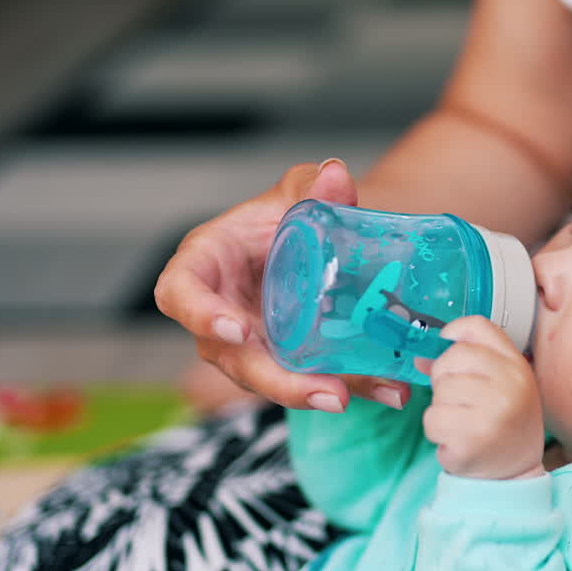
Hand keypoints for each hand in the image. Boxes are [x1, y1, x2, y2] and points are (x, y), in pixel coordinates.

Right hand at [154, 159, 410, 412]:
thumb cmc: (275, 219)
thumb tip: (335, 176)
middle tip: (325, 391)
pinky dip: (355, 386)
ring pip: (275, 380)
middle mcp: (218, 318)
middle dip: (279, 381)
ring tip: (366, 394)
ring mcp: (251, 347)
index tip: (236, 329)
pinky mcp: (286, 363)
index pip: (180, 295)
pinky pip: (314, 379)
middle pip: (234, 359)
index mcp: (203, 269)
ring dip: (319, 392)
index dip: (201, 315)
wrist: (304, 243)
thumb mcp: (292, 194)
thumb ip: (309, 186)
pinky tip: (391, 390)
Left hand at [416, 316, 545, 479]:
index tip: (446, 351)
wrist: (514, 474)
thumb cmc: (502, 424)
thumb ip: (466, 361)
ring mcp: (492, 412)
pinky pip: (432, 420)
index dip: (453, 335)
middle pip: (451, 358)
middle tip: (459, 402)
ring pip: (438, 392)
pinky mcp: (472, 439)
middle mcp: (510, 384)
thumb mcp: (499, 384)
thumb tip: (419, 356)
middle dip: (443, 380)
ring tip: (462, 424)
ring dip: (440, 410)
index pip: (478, 326)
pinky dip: (437, 433)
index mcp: (517, 365)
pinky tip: (457, 441)